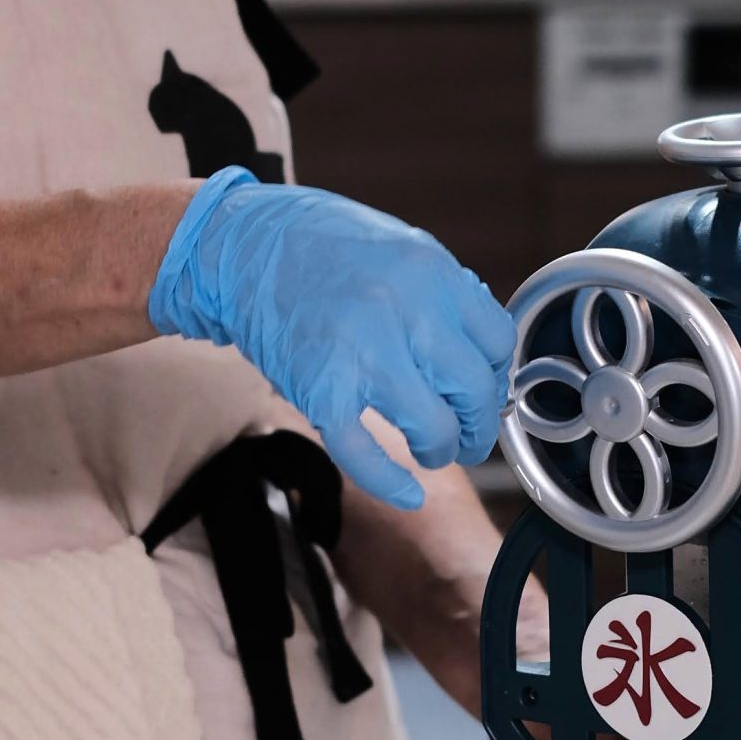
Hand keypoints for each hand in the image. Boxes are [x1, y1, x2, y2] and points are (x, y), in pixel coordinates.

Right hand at [150, 171, 514, 508]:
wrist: (242, 248)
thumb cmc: (321, 245)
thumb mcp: (400, 247)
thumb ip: (444, 294)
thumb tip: (483, 349)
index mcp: (430, 272)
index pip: (498, 342)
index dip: (496, 375)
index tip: (484, 389)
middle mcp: (404, 311)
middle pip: (475, 392)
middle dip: (477, 425)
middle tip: (468, 435)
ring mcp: (361, 354)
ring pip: (433, 429)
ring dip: (440, 450)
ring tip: (432, 450)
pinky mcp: (320, 391)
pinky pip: (366, 454)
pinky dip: (391, 484)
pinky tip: (407, 494)